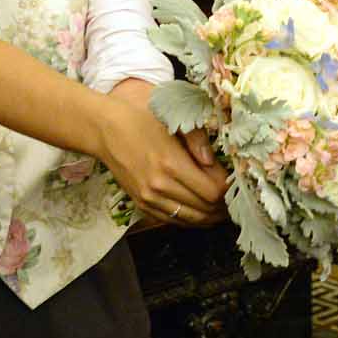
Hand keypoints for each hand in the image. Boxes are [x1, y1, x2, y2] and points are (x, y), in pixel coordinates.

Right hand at [98, 98, 227, 227]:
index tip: (234, 181)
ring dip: (210, 216)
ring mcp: (149, 197)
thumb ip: (197, 139)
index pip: (213, 191)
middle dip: (223, 205)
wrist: (103, 127)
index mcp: (171, 163)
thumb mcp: (171, 119)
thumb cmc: (139, 117)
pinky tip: (200, 211)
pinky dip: (190, 219)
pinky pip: (172, 220)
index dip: (228, 190)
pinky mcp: (141, 202)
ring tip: (221, 207)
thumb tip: (214, 162)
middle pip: (205, 209)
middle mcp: (160, 186)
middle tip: (233, 197)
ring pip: (191, 219)